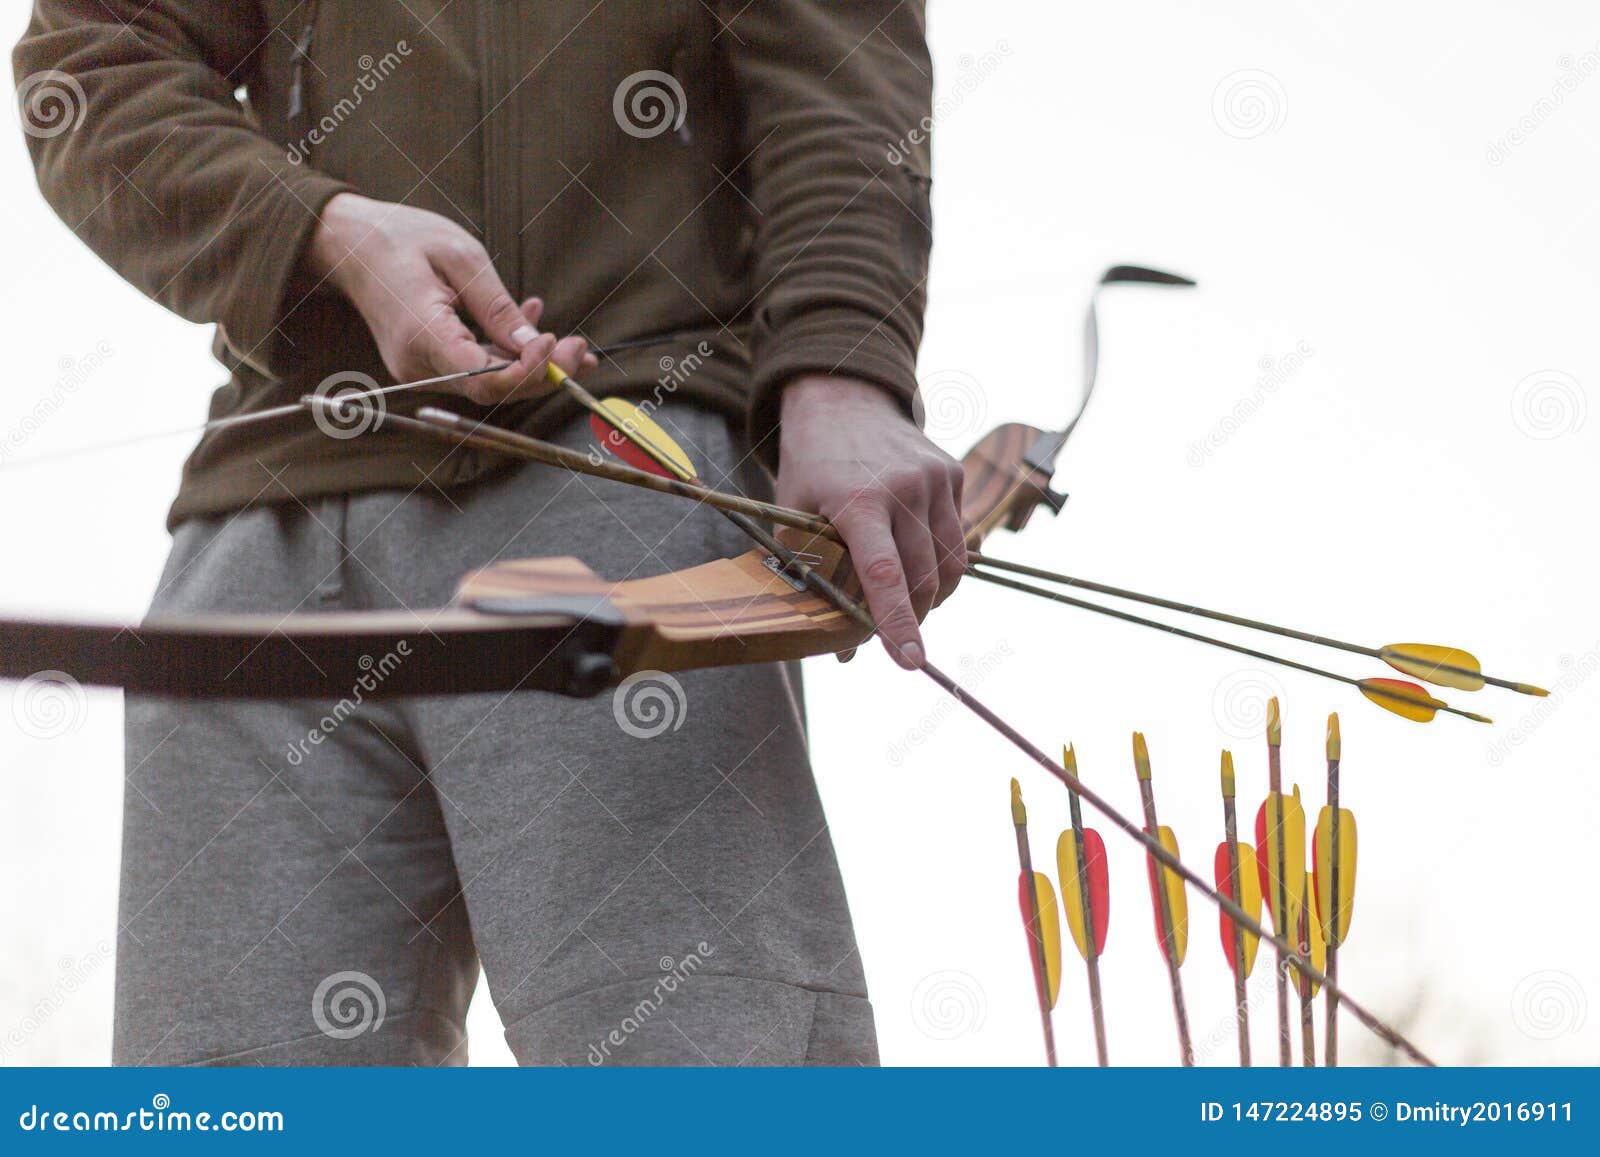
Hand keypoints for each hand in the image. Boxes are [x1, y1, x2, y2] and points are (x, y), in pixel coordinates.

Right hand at [303, 192, 595, 402]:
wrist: (349, 244)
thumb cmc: (399, 239)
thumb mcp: (459, 257)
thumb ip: (496, 305)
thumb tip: (532, 343)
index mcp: (422, 334)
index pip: (484, 379)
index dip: (527, 370)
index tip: (553, 342)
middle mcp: (418, 365)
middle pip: (493, 389)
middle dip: (543, 373)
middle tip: (581, 350)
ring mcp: (421, 369)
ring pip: (489, 383)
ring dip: (532, 365)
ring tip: (571, 342)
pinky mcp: (428, 364)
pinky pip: (476, 368)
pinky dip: (508, 353)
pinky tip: (532, 325)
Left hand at [777, 375, 966, 668]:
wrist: (842, 400)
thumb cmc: (811, 469)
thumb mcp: (794, 518)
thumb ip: (812, 576)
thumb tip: (837, 648)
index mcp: (856, 501)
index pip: (884, 574)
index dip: (897, 622)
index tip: (911, 660)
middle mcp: (903, 488)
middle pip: (924, 578)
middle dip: (913, 618)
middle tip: (895, 636)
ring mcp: (935, 478)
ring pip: (952, 564)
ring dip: (934, 596)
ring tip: (910, 602)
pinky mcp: (953, 472)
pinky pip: (958, 537)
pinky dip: (942, 562)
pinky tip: (916, 557)